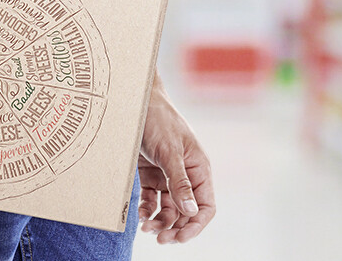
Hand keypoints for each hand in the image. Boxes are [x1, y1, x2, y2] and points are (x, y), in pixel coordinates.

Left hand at [135, 93, 214, 242]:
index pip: (205, 206)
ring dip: (159, 221)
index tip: (180, 238)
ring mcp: (168, 176)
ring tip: (145, 228)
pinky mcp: (151, 174)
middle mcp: (186, 175)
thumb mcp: (170, 152)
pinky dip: (146, 210)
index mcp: (199, 169)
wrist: (136, 102)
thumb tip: (191, 210)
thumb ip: (180, 182)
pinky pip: (151, 200)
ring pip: (168, 209)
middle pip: (186, 212)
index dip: (196, 224)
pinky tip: (139, 215)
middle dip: (174, 227)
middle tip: (160, 239)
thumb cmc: (158, 120)